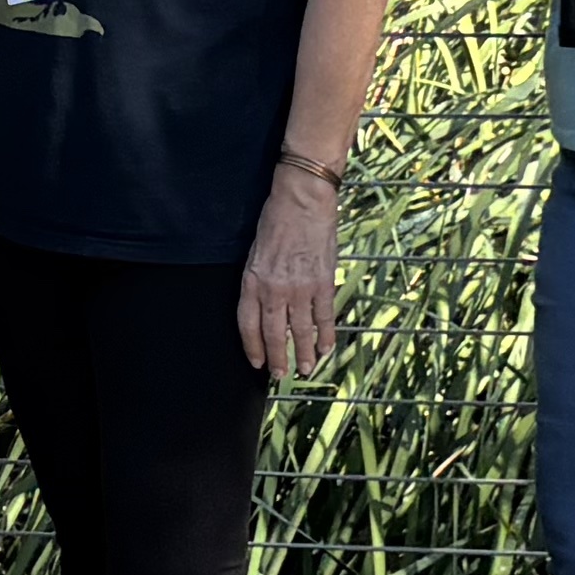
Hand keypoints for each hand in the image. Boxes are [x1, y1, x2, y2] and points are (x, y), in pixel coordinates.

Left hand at [236, 170, 342, 377]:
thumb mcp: (256, 252)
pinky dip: (326, 336)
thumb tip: (265, 307)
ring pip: (300, 332)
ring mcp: (300, 288)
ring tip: (306, 369)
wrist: (303, 200)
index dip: (253, 347)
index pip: (248, 325)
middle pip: (274, 334)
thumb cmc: (275, 221)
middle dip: (278, 358)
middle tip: (281, 374)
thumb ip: (258, 281)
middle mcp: (274, 290)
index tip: (257, 362)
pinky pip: (324, 318)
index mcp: (253, 281)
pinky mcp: (323, 283)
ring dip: (304, 354)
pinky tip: (326, 349)